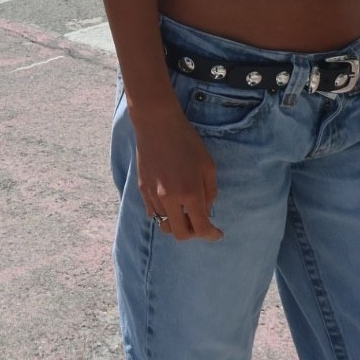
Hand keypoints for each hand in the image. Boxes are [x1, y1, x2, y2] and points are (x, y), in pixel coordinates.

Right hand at [132, 102, 222, 241]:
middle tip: (200, 223)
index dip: (212, 235)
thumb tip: (206, 212)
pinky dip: (164, 214)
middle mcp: (170, 199)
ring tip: (185, 211)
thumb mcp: (208, 166)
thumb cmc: (187, 141)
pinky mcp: (142, 189)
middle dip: (194, 233)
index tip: (217, 233)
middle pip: (181, 234)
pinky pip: (153, 213)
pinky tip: (171, 202)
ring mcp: (153, 195)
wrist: (157, 125)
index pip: (201, 228)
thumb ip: (209, 193)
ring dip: (178, 223)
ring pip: (165, 225)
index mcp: (190, 193)